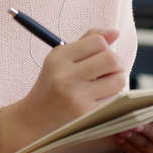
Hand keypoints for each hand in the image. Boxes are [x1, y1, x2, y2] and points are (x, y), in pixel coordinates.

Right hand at [0, 29, 126, 152]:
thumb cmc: (52, 85)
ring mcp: (76, 96)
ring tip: (105, 84)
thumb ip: (87, 41)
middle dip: (116, 63)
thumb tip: (114, 32)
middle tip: (110, 69)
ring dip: (117, 80)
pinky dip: (112, 96)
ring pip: (118, 79)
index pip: (98, 42)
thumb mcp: (61, 59)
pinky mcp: (85, 114)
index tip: (100, 55)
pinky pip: (114, 98)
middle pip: (111, 59)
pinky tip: (100, 98)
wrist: (33, 120)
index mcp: (59, 57)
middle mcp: (66, 76)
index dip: (105, 46)